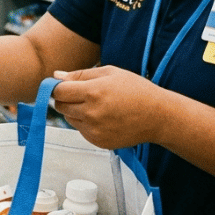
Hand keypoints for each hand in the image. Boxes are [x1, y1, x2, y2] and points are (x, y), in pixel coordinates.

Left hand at [51, 66, 170, 149]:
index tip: (63, 86)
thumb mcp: (110, 73)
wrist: (158, 116)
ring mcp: (94, 130)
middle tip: (82, 94)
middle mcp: (90, 113)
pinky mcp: (98, 141)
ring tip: (96, 105)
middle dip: (65, 99)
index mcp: (92, 92)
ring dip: (75, 112)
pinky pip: (81, 130)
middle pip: (61, 107)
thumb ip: (80, 74)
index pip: (59, 92)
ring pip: (69, 119)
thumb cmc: (137, 90)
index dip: (57, 88)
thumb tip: (56, 76)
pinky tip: (103, 117)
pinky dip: (86, 124)